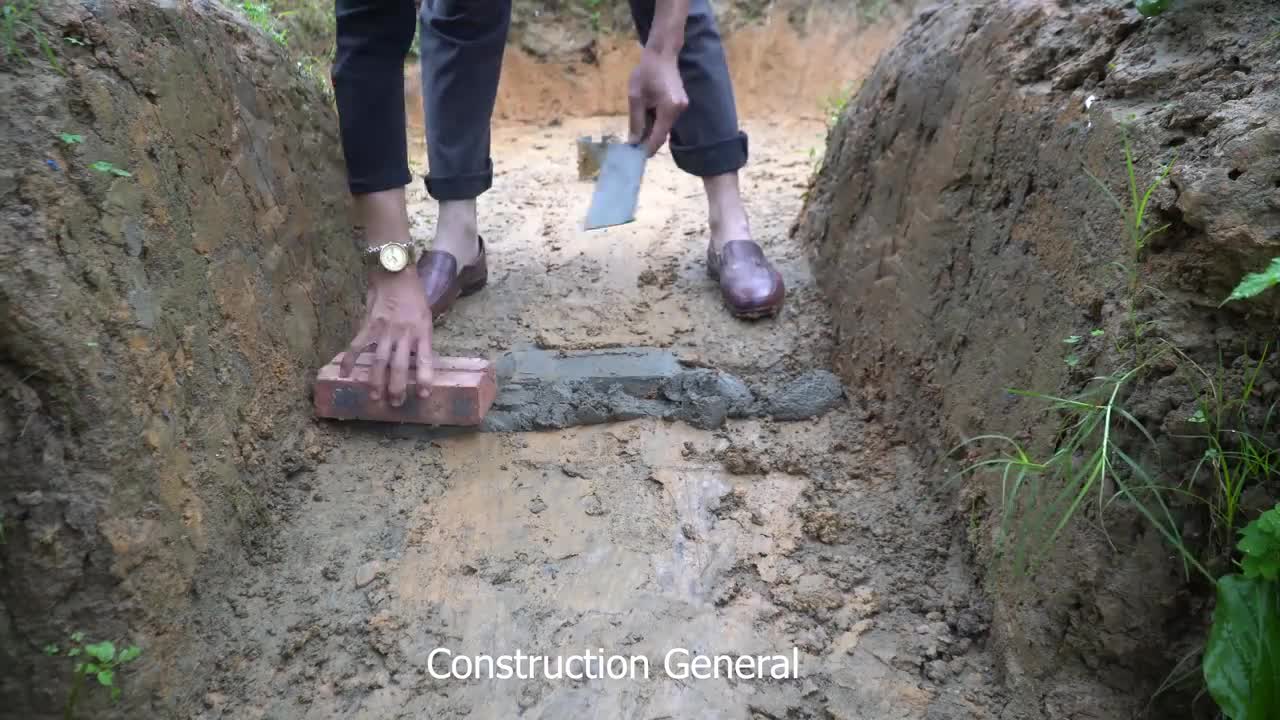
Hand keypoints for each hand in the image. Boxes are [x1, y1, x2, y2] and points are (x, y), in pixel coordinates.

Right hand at [339, 268, 433, 405]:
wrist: (395, 272)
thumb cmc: (413, 295)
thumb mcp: (425, 316)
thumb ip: (420, 338)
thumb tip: (418, 360)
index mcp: (422, 331)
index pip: (426, 360)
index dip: (424, 378)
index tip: (423, 395)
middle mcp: (404, 333)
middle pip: (400, 366)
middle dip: (397, 387)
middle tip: (396, 403)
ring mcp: (385, 330)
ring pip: (380, 361)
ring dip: (377, 381)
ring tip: (375, 397)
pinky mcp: (369, 325)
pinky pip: (357, 345)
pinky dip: (350, 360)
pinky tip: (344, 374)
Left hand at [627, 47, 688, 156]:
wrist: (662, 54)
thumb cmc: (646, 72)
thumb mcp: (635, 97)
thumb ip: (636, 121)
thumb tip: (633, 142)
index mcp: (669, 108)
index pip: (658, 137)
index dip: (647, 149)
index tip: (635, 157)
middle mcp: (679, 110)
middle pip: (662, 133)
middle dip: (647, 141)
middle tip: (632, 146)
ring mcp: (681, 107)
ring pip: (664, 127)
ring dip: (651, 131)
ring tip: (636, 131)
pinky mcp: (680, 104)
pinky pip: (666, 119)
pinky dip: (656, 122)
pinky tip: (645, 119)